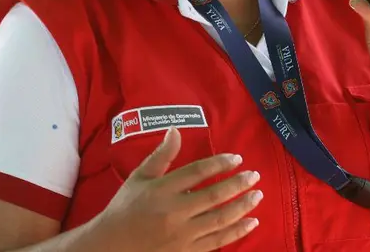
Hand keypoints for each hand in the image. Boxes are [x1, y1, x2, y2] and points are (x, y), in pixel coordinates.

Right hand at [94, 127, 261, 251]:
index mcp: (162, 190)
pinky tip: (251, 222)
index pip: (197, 172)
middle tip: (255, 176)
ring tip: (257, 195)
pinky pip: (217, 241)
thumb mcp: (139, 178)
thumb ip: (161, 155)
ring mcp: (182, 235)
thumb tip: (175, 129)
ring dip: (242, 206)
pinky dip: (237, 232)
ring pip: (220, 219)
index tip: (237, 158)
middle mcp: (174, 212)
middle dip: (238, 184)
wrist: (111, 246)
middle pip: (214, 196)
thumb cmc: (126, 208)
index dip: (220, 163)